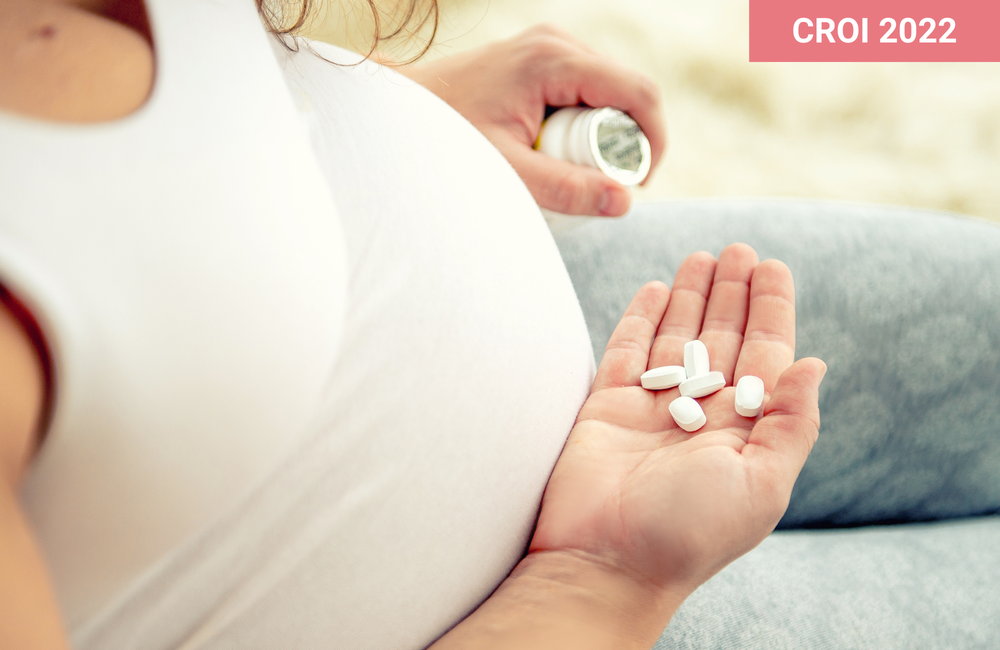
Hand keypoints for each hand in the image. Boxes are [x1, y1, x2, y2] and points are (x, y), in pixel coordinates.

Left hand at [403, 24, 665, 215]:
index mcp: (554, 60)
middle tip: (596, 182)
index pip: (638, 94)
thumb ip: (564, 188)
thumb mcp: (507, 170)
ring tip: (569, 166)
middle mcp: (557, 42)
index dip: (652, 142)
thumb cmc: (447, 139)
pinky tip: (556, 147)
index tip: (639, 183)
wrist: (401, 113)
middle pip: (628, 91)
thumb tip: (623, 202)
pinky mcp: (541, 56)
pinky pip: (586, 88)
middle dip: (625, 141)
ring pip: (609, 90)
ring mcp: (549, 45)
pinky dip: (584, 121)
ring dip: (604, 133)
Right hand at [529, 244, 826, 595]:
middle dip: (731, 293)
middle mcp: (700, 414)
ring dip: (691, 297)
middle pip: (721, 338)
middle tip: (737, 249)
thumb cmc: (689, 532)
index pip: (763, 356)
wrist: (606, 562)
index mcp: (742, 431)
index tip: (772, 266)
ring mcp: (652, 408)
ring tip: (702, 256)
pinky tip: (657, 288)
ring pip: (676, 337)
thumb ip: (791, 423)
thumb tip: (816, 365)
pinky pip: (627, 350)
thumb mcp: (762, 484)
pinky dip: (641, 318)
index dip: (770, 310)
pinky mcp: (607, 407)